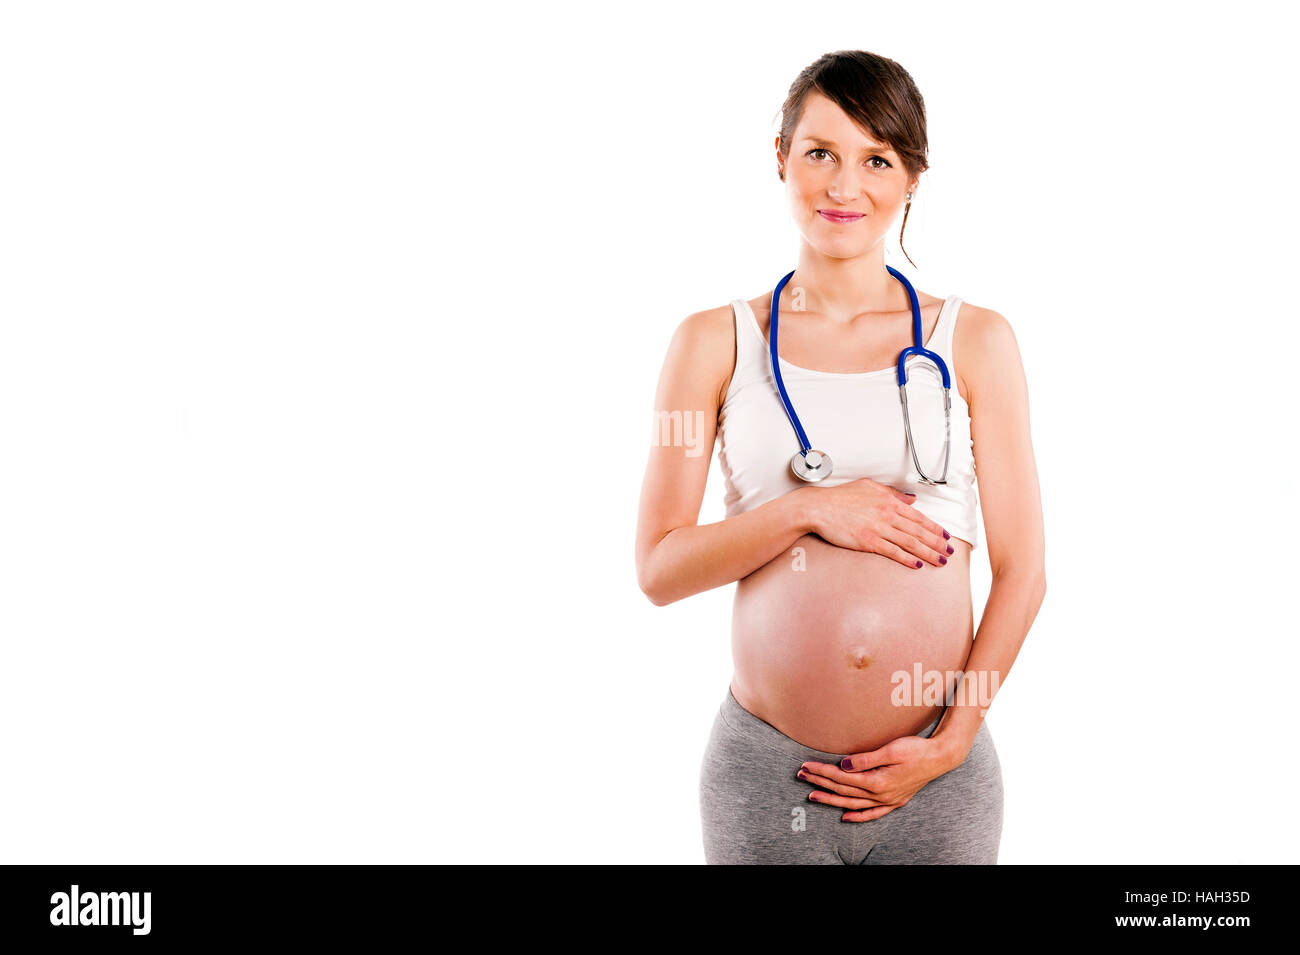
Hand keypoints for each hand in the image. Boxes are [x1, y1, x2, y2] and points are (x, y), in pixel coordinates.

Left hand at [796, 732, 961, 821]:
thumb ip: (865, 759)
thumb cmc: (916, 749)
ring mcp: (888, 800)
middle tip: (801, 776)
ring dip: (832, 799)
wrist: (941, 757)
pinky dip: (858, 816)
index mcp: (877, 781)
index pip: (841, 777)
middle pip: (843, 790)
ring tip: (813, 796)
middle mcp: (880, 795)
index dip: (821, 772)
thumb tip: (843, 764)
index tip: (805, 766)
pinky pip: (873, 813)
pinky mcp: (895, 800)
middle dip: (820, 784)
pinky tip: (846, 817)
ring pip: (853, 803)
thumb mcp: (890, 750)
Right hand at [804, 478, 952, 568]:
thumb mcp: (869, 487)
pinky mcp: (868, 541)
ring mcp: (879, 528)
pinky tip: (917, 564)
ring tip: (939, 561)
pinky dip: (907, 559)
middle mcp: (887, 514)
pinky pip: (893, 552)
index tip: (945, 535)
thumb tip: (911, 499)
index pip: (918, 516)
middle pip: (919, 531)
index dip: (935, 528)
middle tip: (949, 551)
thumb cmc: (840, 497)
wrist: (819, 507)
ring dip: (928, 553)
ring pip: (910, 543)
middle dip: (937, 543)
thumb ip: (892, 493)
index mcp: (889, 501)